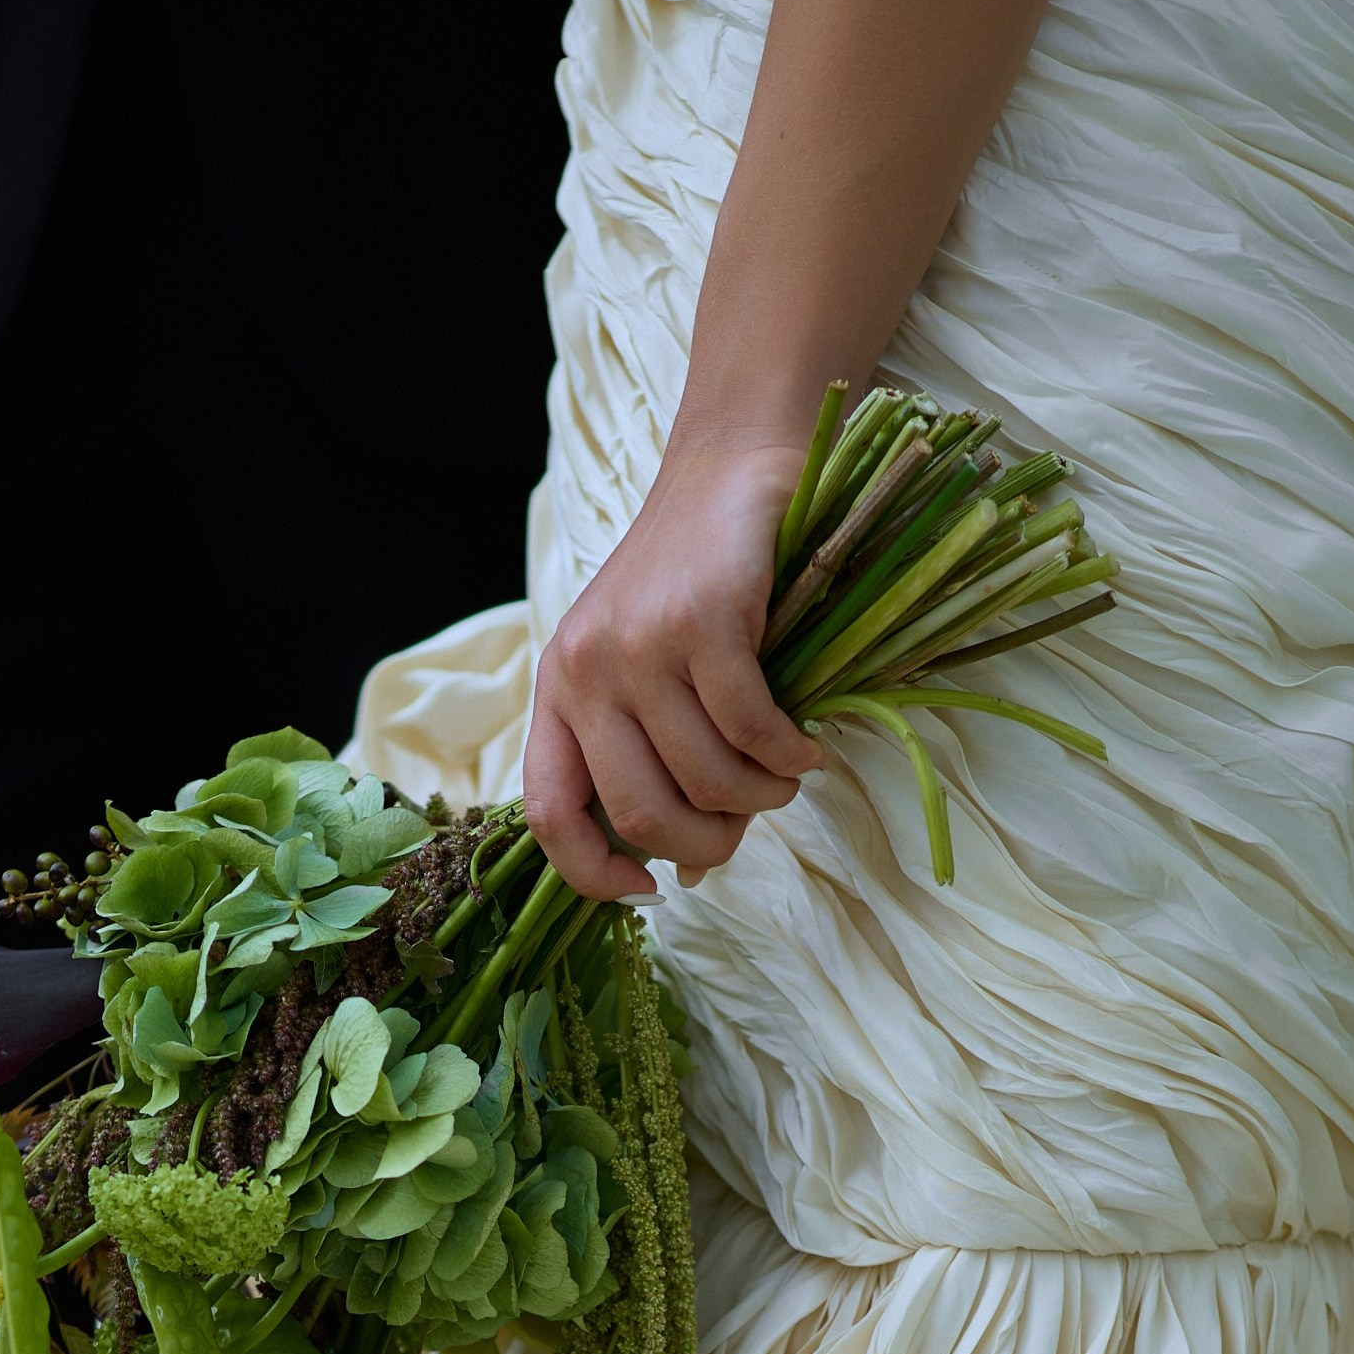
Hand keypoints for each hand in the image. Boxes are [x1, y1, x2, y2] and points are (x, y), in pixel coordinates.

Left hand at [524, 436, 822, 900]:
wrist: (729, 467)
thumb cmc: (694, 583)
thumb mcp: (646, 671)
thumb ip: (653, 757)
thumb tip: (684, 871)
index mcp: (559, 692)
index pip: (550, 813)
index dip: (593, 873)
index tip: (650, 886)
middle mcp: (585, 672)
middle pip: (642, 813)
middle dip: (708, 842)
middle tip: (749, 823)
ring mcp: (640, 645)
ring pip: (705, 778)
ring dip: (761, 796)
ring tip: (784, 774)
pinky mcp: (701, 621)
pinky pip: (750, 729)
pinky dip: (787, 754)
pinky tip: (804, 745)